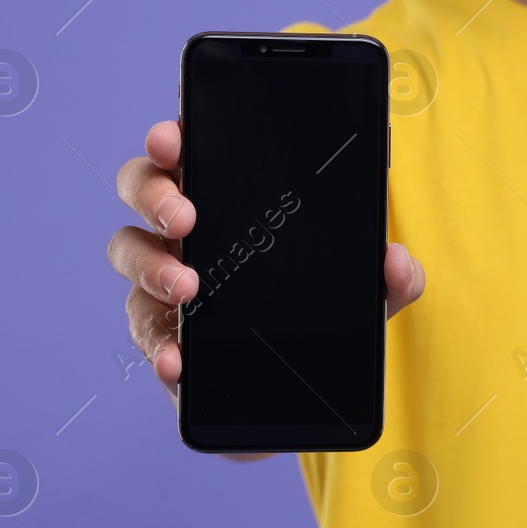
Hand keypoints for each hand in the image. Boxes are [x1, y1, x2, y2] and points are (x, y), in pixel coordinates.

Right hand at [107, 119, 425, 407]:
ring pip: (129, 252)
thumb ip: (392, 276)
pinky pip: (144, 331)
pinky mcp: (163, 333)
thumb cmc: (322, 315)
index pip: (191, 151)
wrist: (302, 390)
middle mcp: (188, 230)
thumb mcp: (367, 292)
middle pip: (142, 188)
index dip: (173, 137)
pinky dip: (157, 345)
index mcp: (232, 200)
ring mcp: (166, 277)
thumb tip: (397, 260)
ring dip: (150, 266)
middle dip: (154, 193)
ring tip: (186, 288)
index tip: (174, 137)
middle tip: (184, 216)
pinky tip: (174, 359)